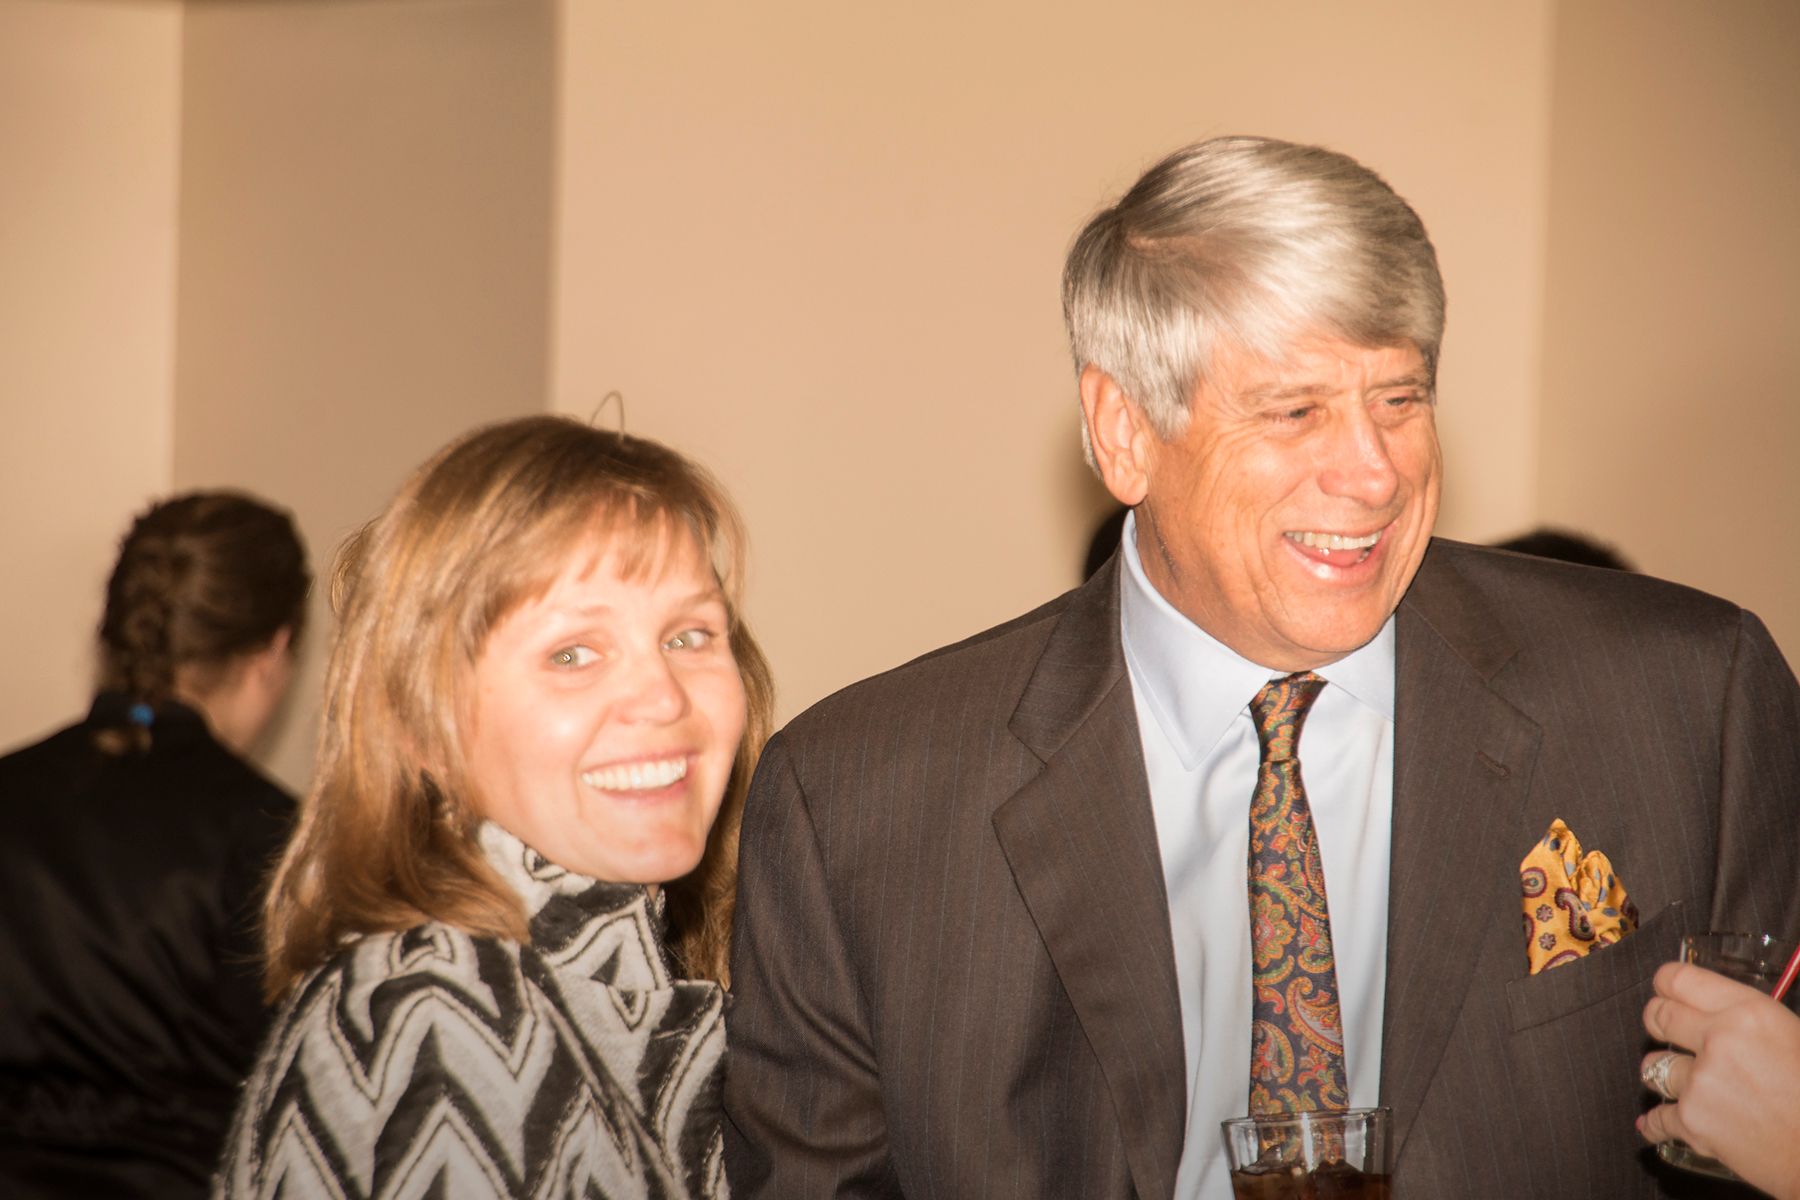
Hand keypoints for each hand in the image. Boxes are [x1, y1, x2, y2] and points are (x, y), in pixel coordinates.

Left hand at [1639, 961, 1799, 1198]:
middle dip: (1657, 1022)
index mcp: (1750, 1013)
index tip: (1663, 991)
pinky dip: (1658, 1124)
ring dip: (1664, 1075)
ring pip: (1653, 1066)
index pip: (1679, 979)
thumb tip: (1717, 1013)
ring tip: (1688, 1085)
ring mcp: (1701, 1082)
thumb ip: (1750, 1021)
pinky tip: (1663, 1123)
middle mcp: (1719, 1041)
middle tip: (1662, 1029)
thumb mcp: (1794, 1036)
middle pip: (1657, 1016)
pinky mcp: (1691, 1121)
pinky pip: (1656, 1117)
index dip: (1665, 984)